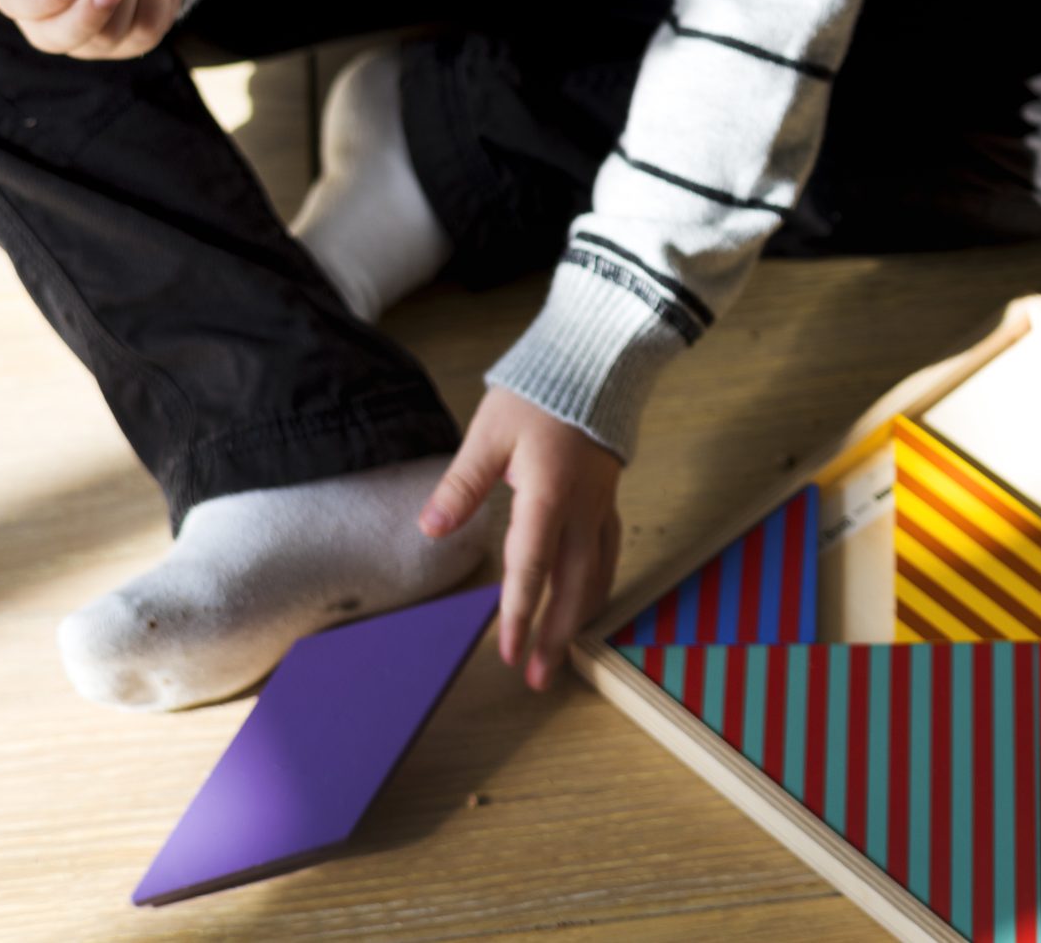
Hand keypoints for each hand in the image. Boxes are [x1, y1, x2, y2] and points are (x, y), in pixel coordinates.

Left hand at [422, 386, 624, 691]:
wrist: (595, 363)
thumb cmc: (539, 394)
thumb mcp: (489, 433)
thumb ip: (462, 485)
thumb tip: (431, 528)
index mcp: (548, 493)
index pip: (531, 566)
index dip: (518, 613)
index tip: (506, 652)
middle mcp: (581, 508)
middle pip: (571, 584)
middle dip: (555, 634)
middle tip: (537, 677)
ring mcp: (600, 505)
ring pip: (596, 574)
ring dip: (579, 618)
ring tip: (562, 655)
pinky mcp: (607, 499)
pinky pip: (609, 553)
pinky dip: (598, 585)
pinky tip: (589, 600)